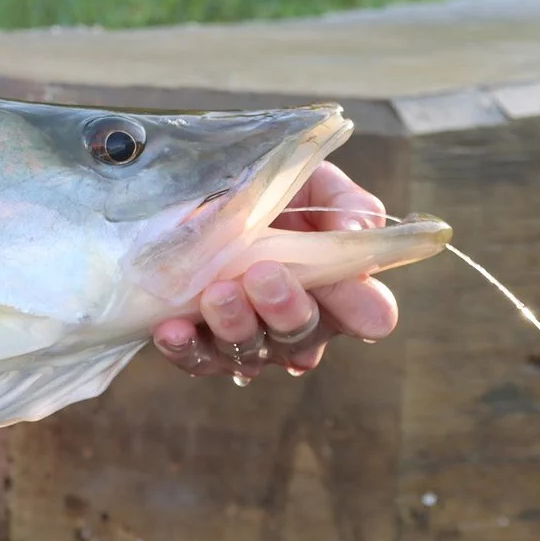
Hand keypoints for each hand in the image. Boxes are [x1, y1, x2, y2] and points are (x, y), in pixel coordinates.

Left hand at [152, 161, 401, 381]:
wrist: (202, 193)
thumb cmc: (270, 192)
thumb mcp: (311, 182)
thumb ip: (344, 202)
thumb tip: (355, 230)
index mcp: (336, 287)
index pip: (368, 313)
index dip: (362, 309)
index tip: (352, 296)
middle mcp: (295, 323)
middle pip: (303, 336)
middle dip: (286, 307)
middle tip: (263, 274)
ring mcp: (249, 339)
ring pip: (251, 352)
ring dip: (236, 324)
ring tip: (218, 293)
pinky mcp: (201, 345)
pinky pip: (196, 357)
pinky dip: (185, 346)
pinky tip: (171, 328)